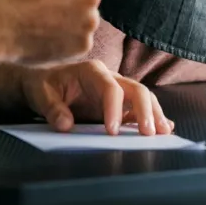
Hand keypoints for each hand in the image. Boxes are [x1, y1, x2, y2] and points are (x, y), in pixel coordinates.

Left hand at [19, 60, 175, 135]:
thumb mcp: (40, 95)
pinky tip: (165, 127)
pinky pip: (139, 108)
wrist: (44, 83)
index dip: (115, 108)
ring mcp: (117, 89)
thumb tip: (66, 124)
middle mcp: (109, 77)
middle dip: (145, 110)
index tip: (112, 131)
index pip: (111, 87)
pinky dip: (152, 116)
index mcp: (91, 71)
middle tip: (147, 133)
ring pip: (143, 97)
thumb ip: (52, 109)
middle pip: (135, 89)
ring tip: (164, 132)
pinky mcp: (119, 103)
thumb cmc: (43, 86)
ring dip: (154, 114)